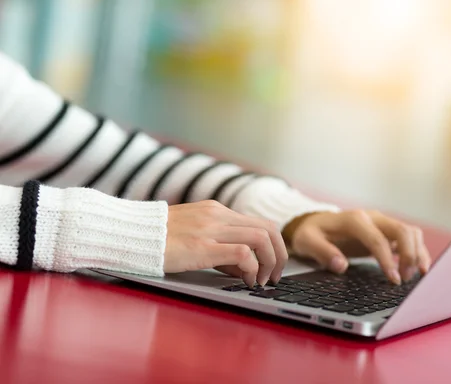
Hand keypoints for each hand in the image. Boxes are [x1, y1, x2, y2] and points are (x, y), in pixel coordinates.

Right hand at [164, 200, 286, 286]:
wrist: (128, 234)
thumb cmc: (158, 240)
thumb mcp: (194, 236)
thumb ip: (221, 247)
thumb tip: (247, 267)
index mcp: (217, 211)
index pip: (260, 222)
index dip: (274, 245)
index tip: (272, 265)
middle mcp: (218, 215)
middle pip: (268, 228)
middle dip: (280, 254)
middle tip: (276, 275)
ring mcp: (211, 228)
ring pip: (261, 238)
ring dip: (270, 262)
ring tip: (263, 280)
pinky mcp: (202, 246)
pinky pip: (243, 253)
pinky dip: (252, 269)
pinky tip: (247, 281)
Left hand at [283, 210, 430, 283]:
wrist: (314, 222)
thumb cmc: (311, 233)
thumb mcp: (307, 241)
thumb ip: (322, 252)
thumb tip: (341, 266)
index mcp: (353, 220)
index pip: (377, 239)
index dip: (387, 260)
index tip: (393, 279)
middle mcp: (372, 218)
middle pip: (402, 231)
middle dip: (409, 255)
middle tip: (405, 279)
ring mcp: (381, 223)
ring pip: (410, 232)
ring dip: (417, 253)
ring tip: (414, 276)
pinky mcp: (386, 231)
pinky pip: (409, 238)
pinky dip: (417, 251)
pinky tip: (418, 269)